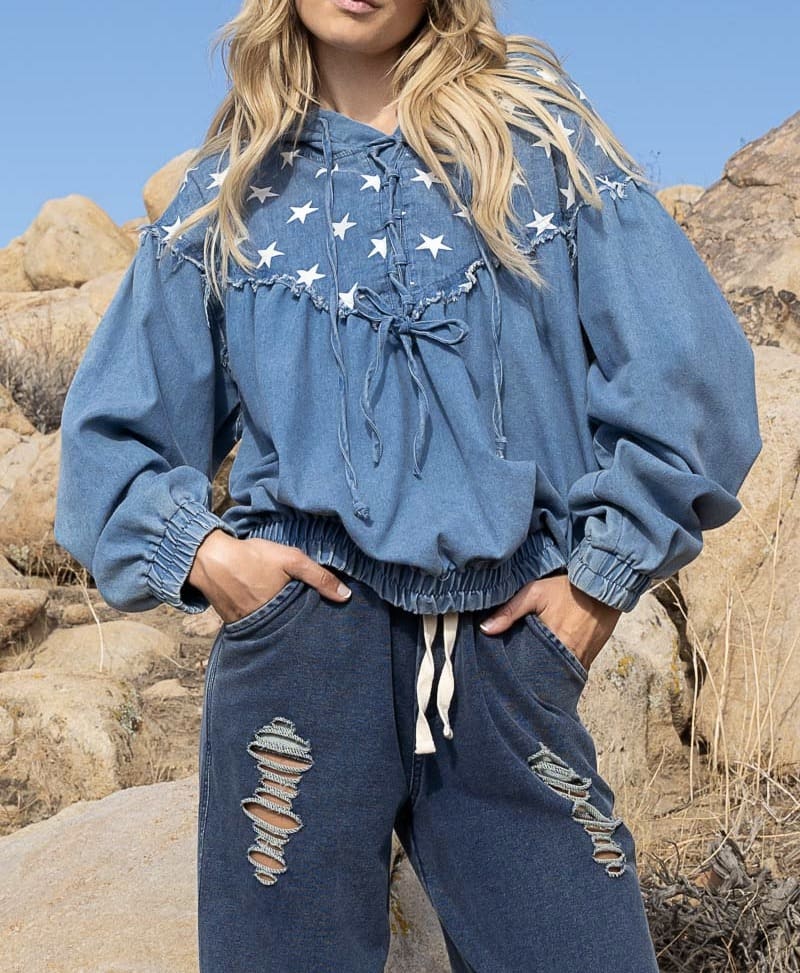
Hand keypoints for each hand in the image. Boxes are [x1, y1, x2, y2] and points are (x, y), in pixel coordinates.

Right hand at [187, 529, 351, 623]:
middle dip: (299, 627)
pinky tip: (268, 613)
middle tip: (310, 622)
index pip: (306, 626)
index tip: (326, 622)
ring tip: (291, 618)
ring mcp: (247, 627)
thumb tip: (346, 596)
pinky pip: (255, 627)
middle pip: (289, 631)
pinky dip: (263, 622)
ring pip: (272, 630)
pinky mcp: (234, 624)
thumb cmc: (252, 557)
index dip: (315, 623)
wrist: (209, 558)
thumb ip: (319, 577)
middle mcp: (264, 626)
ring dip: (281, 625)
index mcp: (281, 614)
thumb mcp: (291, 560)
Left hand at [478, 572, 620, 672]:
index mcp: (553, 643)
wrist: (604, 588)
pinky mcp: (589, 659)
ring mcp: (580, 661)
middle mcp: (568, 657)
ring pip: (557, 676)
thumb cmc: (568, 589)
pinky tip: (548, 665)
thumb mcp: (535, 592)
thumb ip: (510, 610)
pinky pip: (570, 671)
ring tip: (529, 673)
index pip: (528, 668)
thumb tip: (485, 629)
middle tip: (514, 676)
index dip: (516, 671)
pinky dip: (559, 669)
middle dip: (528, 676)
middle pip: (542, 676)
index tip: (503, 672)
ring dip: (544, 674)